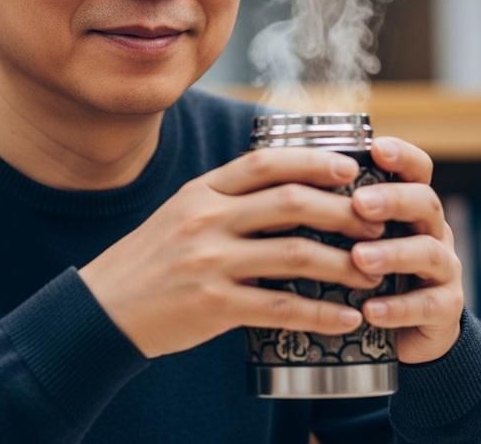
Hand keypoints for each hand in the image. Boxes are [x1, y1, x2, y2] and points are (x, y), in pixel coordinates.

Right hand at [79, 147, 383, 357]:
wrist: (105, 306)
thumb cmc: (152, 257)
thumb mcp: (183, 212)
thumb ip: (228, 199)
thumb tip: (289, 190)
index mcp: (201, 191)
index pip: (263, 163)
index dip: (311, 161)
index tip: (349, 169)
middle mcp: (206, 219)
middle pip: (289, 202)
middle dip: (342, 212)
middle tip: (375, 225)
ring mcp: (209, 261)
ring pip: (294, 254)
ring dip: (343, 264)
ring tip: (373, 272)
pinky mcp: (213, 305)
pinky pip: (281, 307)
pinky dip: (321, 313)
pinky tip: (347, 319)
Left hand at [349, 137, 463, 363]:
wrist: (399, 331)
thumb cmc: (362, 269)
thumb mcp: (350, 234)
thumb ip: (329, 209)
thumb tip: (274, 179)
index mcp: (408, 205)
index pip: (417, 169)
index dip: (402, 156)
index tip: (376, 148)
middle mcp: (431, 230)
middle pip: (426, 202)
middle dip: (393, 200)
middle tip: (359, 203)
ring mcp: (443, 270)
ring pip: (429, 253)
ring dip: (393, 253)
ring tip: (359, 258)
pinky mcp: (445, 309)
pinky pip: (430, 306)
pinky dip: (399, 308)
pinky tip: (370, 311)